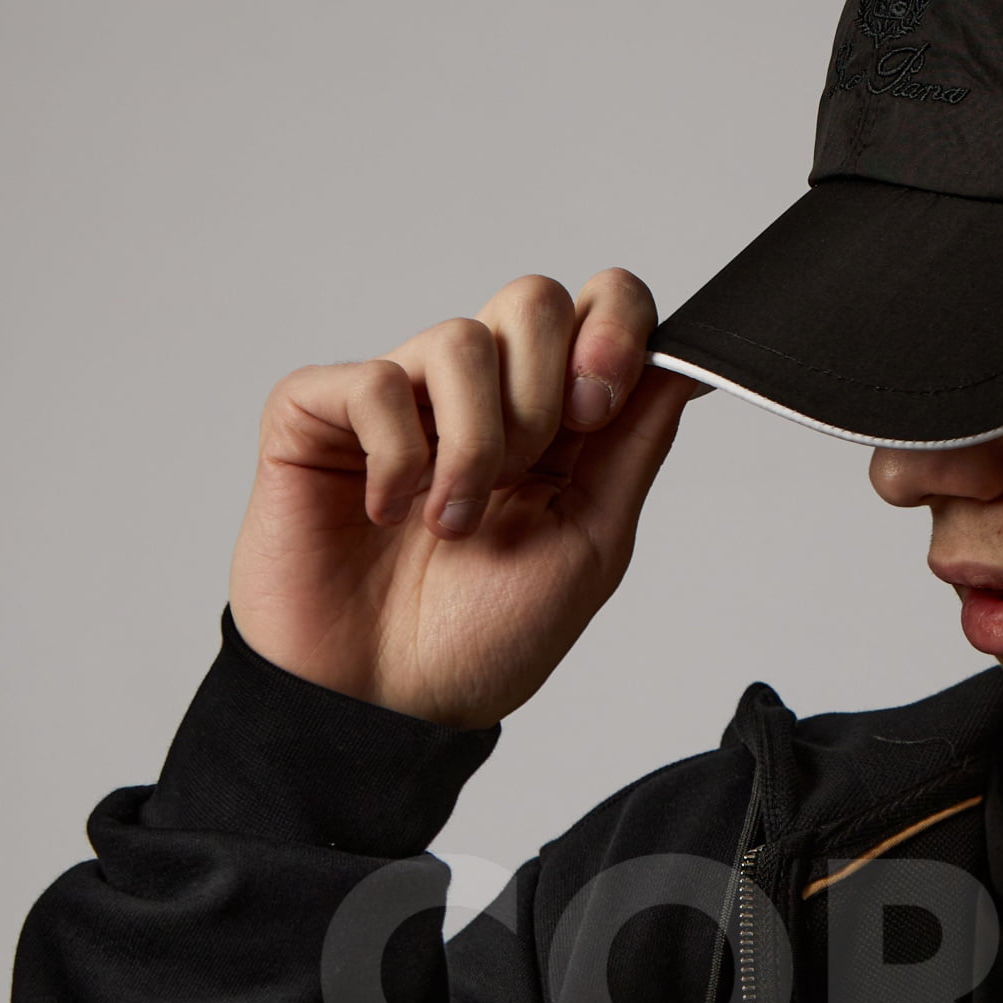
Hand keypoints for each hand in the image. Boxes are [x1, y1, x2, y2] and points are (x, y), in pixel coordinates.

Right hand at [229, 269, 704, 727]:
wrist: (386, 705)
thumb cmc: (483, 640)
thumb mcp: (591, 545)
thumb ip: (635, 449)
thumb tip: (684, 368)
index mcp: (553, 422)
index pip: (599, 308)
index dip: (615, 329)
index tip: (600, 405)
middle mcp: (478, 396)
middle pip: (535, 297)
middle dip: (543, 394)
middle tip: (523, 476)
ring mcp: (398, 398)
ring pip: (461, 338)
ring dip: (474, 445)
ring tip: (452, 524)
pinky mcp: (317, 412)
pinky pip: (375, 381)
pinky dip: (397, 457)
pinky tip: (388, 512)